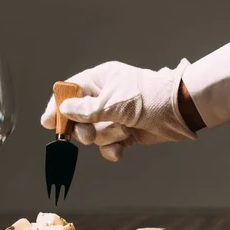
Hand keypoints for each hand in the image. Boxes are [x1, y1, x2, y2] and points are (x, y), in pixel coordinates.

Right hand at [41, 60, 197, 160]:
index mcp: (101, 80)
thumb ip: (85, 110)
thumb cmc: (148, 98)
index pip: (70, 91)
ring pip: (95, 134)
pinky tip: (122, 149)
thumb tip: (63, 109)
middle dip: (84, 129)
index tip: (49, 122)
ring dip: (107, 136)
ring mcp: (116, 115)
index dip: (58, 106)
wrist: (181, 111)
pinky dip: (114, 149)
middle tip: (88, 134)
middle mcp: (106, 97)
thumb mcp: (112, 102)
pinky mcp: (127, 132)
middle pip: (79, 117)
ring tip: (122, 131)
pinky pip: (110, 145)